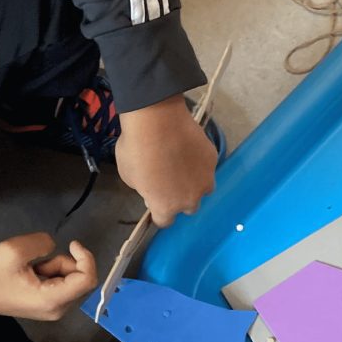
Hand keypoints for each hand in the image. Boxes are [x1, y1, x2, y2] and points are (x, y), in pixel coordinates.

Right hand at [0, 233, 96, 320]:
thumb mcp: (13, 250)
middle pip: (80, 279)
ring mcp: (55, 309)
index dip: (86, 258)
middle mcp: (59, 309)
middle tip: (37, 263)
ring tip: (30, 270)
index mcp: (52, 300)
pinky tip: (31, 275)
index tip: (73, 244)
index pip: (87, 280)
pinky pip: (62, 284)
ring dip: (54, 268)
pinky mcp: (49, 306)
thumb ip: (41, 243)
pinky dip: (51, 274)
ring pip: (71, 280)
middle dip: (62, 263)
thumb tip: (54, 246)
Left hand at [115, 94, 216, 227]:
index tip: (153, 199)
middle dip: (180, 198)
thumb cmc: (136, 148)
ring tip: (181, 164)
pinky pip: (206, 167)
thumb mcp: (129, 175)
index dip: (158, 211)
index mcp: (166, 206)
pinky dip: (198, 162)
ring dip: (193, 182)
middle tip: (169, 180)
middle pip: (188, 207)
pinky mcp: (213, 161)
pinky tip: (186, 147)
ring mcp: (206, 180)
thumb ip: (144, 188)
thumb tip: (153, 187)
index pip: (165, 221)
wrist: (157, 120)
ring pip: (202, 188)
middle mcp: (190, 199)